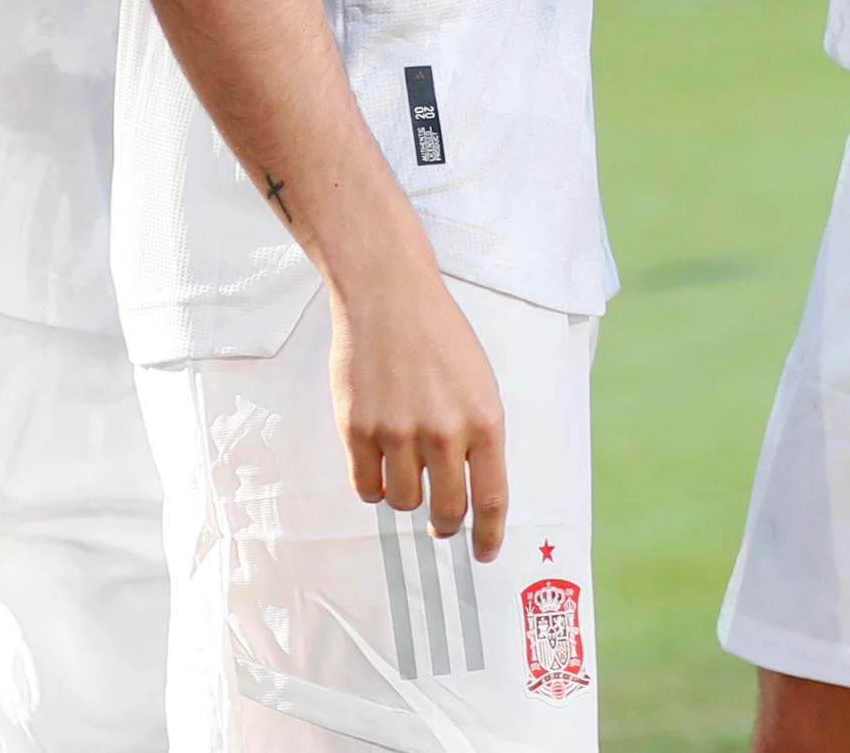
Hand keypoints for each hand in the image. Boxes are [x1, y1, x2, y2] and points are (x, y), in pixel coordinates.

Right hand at [330, 258, 511, 559]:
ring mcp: (398, 432)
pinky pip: (366, 487)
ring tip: (404, 467)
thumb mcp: (481, 384)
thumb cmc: (440, 337)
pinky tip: (378, 463)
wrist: (388, 295)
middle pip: (446, 511)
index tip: (484, 553)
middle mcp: (444, 432)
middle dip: (445, 524)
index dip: (488, 536)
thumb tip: (473, 492)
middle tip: (440, 522)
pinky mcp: (358, 429)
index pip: (490, 500)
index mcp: (484, 421)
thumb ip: (479, 437)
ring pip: (404, 501)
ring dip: (406, 496)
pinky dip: (373, 485)